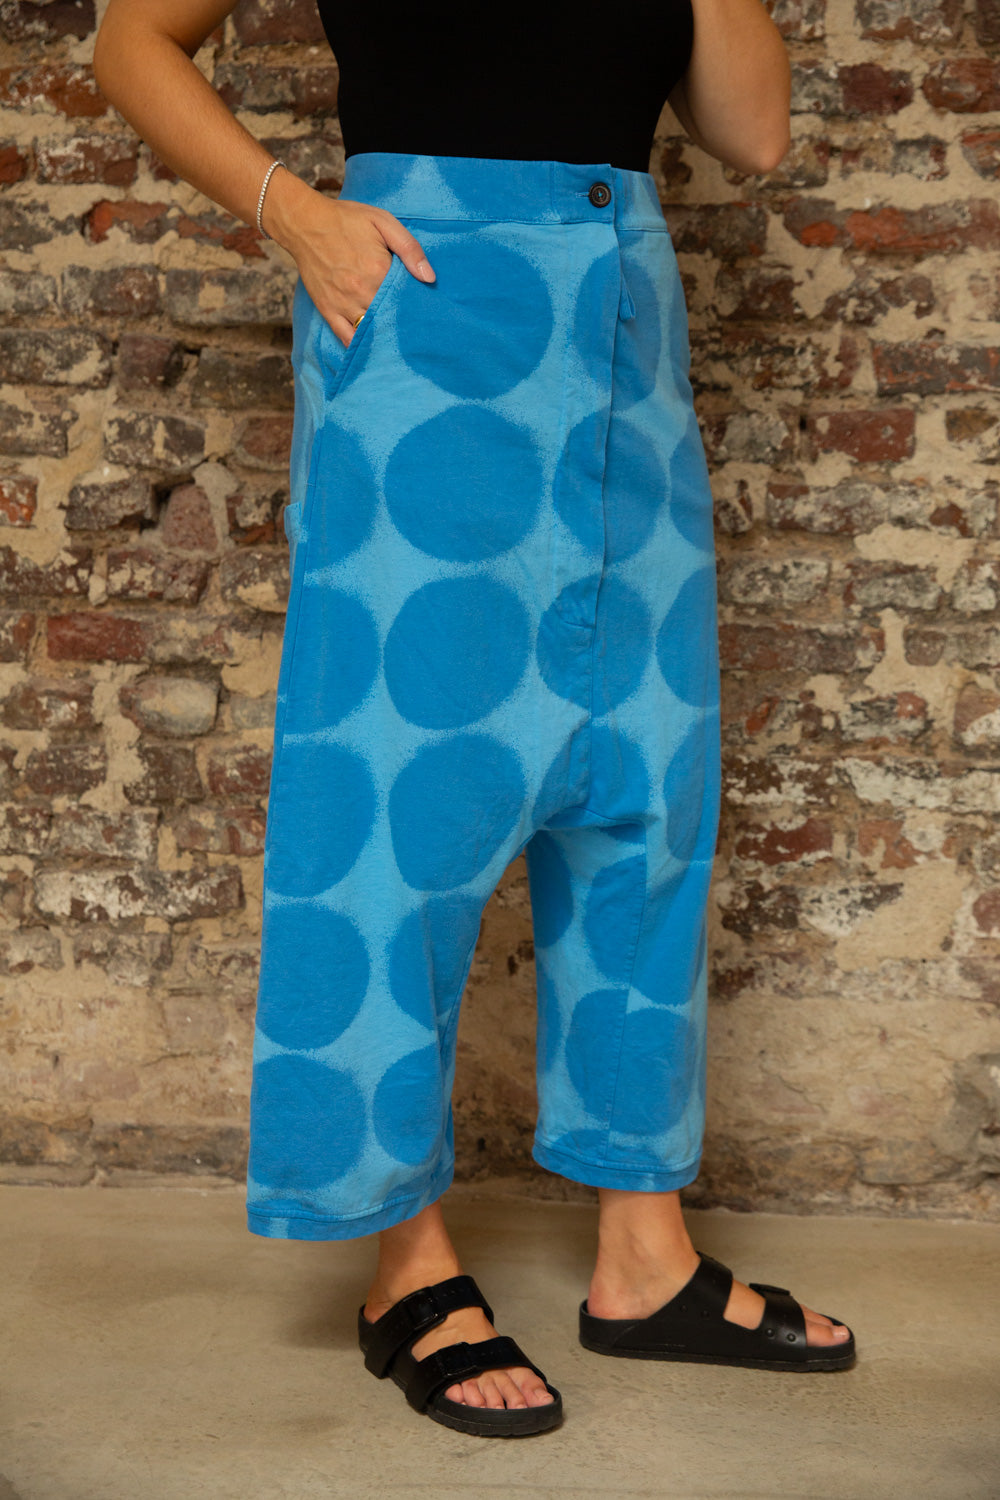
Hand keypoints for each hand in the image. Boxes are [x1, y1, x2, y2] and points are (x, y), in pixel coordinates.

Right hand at [261, 169, 435, 346]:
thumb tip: (430, 279)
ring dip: (384, 334)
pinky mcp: (328, 310)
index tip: (423, 307)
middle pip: (390, 317)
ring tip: (396, 337)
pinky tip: (371, 346)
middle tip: (414, 326)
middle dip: (402, 321)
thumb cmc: (346, 220)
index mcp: (378, 270)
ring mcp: (343, 304)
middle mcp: (361, 291)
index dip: (416, 302)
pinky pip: (346, 337)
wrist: (305, 223)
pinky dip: (360, 344)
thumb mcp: (383, 222)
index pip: (406, 297)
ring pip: (371, 330)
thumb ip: (409, 248)